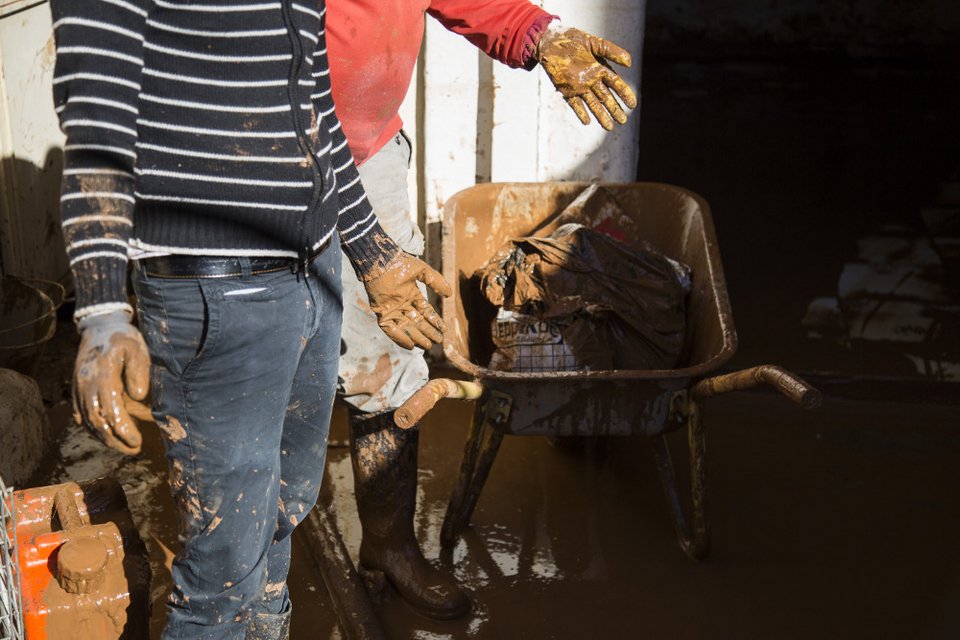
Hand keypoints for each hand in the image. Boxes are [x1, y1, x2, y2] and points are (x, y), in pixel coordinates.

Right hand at [73, 310, 149, 454]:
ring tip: (126, 448)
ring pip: (88, 421)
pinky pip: (82, 416)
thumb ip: (139, 370)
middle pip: (97, 420)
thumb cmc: (123, 338)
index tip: (137, 440)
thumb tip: (139, 396)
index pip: (110, 408)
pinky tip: (108, 438)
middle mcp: (85, 383)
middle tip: (135, 450)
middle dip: (115, 440)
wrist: (99, 328)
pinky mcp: (77, 391)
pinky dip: (94, 430)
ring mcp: (78, 388)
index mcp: (101, 373)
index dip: (122, 428)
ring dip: (106, 439)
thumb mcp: (137, 347)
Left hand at [363, 253, 452, 349]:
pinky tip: (410, 345)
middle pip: (418, 322)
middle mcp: (402, 304)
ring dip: (417, 337)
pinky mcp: (382, 313)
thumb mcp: (422, 271)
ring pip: (406, 327)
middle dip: (428, 332)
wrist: (380, 262)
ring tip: (428, 346)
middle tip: (438, 341)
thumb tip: (450, 294)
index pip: (425, 311)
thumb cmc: (400, 263)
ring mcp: (392, 309)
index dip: (435, 321)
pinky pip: (391, 329)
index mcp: (412, 294)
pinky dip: (400, 337)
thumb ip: (436, 282)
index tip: (444, 329)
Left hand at [536, 24, 637, 130]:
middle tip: (623, 121)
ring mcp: (580, 86)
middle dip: (615, 109)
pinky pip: (575, 104)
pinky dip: (581, 112)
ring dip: (601, 115)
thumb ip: (611, 52)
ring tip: (609, 127)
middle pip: (606, 97)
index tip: (633, 104)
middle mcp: (592, 80)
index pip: (616, 84)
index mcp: (601, 69)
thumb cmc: (574, 40)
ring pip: (593, 104)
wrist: (552, 41)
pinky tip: (587, 122)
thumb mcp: (595, 43)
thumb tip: (630, 63)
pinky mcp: (567, 90)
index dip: (625, 94)